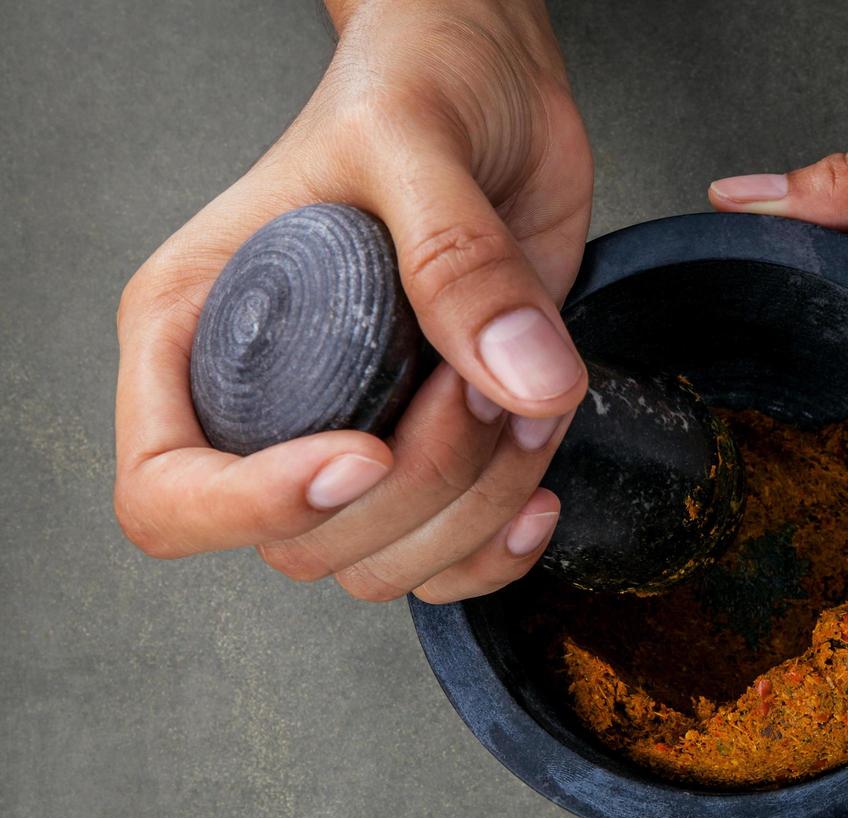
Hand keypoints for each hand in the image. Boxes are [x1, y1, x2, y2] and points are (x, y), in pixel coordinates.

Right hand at [115, 0, 591, 602]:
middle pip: (305, 544)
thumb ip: (457, 259)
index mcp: (198, 332)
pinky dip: (500, 546)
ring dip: (477, 510)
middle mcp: (266, 406)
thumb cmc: (413, 82)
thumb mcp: (413, 138)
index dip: (256, 507)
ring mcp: (354, 436)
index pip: (167, 494)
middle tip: (481, 380)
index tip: (363, 453)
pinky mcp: (436, 450)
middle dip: (418, 487)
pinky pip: (449, 563)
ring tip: (528, 403)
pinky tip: (538, 482)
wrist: (494, 87)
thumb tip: (521, 379)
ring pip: (387, 564)